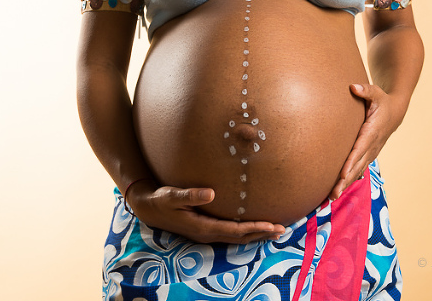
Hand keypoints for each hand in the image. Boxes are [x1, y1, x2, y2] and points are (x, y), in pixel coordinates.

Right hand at [127, 180, 285, 243]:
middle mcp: (207, 234)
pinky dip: (246, 233)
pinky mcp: (206, 230)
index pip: (234, 230)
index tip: (271, 225)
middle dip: (261, 234)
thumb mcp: (173, 195)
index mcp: (202, 227)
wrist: (149, 208)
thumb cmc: (162, 200)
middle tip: (282, 230)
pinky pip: (231, 234)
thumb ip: (191, 195)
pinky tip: (253, 228)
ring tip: (274, 231)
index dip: (254, 228)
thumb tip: (211, 193)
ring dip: (256, 235)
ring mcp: (206, 234)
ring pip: (236, 238)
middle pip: (240, 238)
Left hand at [329, 83, 405, 199]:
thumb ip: (366, 90)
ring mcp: (371, 151)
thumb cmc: (382, 101)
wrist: (395, 112)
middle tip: (332, 194)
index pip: (359, 149)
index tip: (342, 174)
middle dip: (345, 180)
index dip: (351, 162)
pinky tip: (339, 189)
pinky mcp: (368, 154)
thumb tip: (353, 87)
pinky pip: (358, 168)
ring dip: (345, 183)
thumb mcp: (376, 93)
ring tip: (332, 196)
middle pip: (356, 165)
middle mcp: (372, 145)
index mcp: (372, 132)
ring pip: (357, 170)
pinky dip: (349, 179)